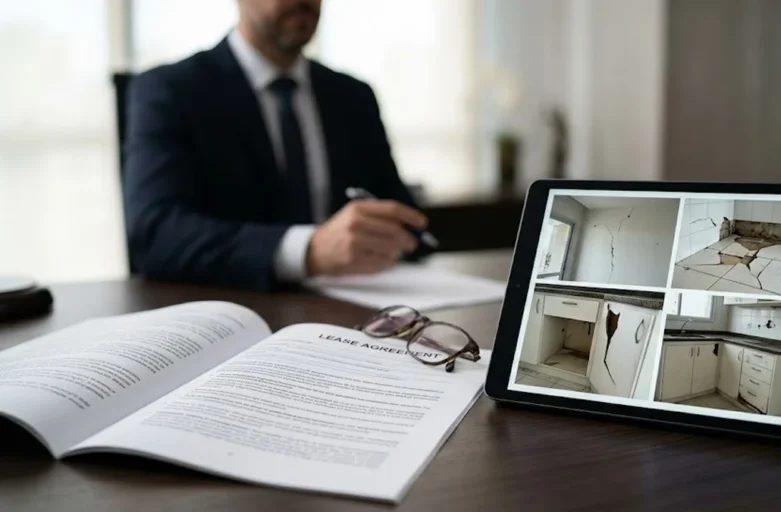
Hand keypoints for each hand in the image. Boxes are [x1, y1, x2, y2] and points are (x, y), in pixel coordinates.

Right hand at [306, 199, 427, 275]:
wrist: (315, 250)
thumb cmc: (340, 232)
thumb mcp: (355, 215)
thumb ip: (381, 217)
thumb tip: (411, 226)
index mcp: (358, 208)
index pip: (392, 209)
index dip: (411, 216)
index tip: (422, 223)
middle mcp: (356, 224)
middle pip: (395, 230)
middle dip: (409, 238)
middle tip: (413, 243)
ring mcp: (354, 243)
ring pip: (391, 248)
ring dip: (397, 252)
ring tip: (392, 251)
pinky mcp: (354, 259)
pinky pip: (383, 262)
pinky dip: (388, 262)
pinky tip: (381, 259)